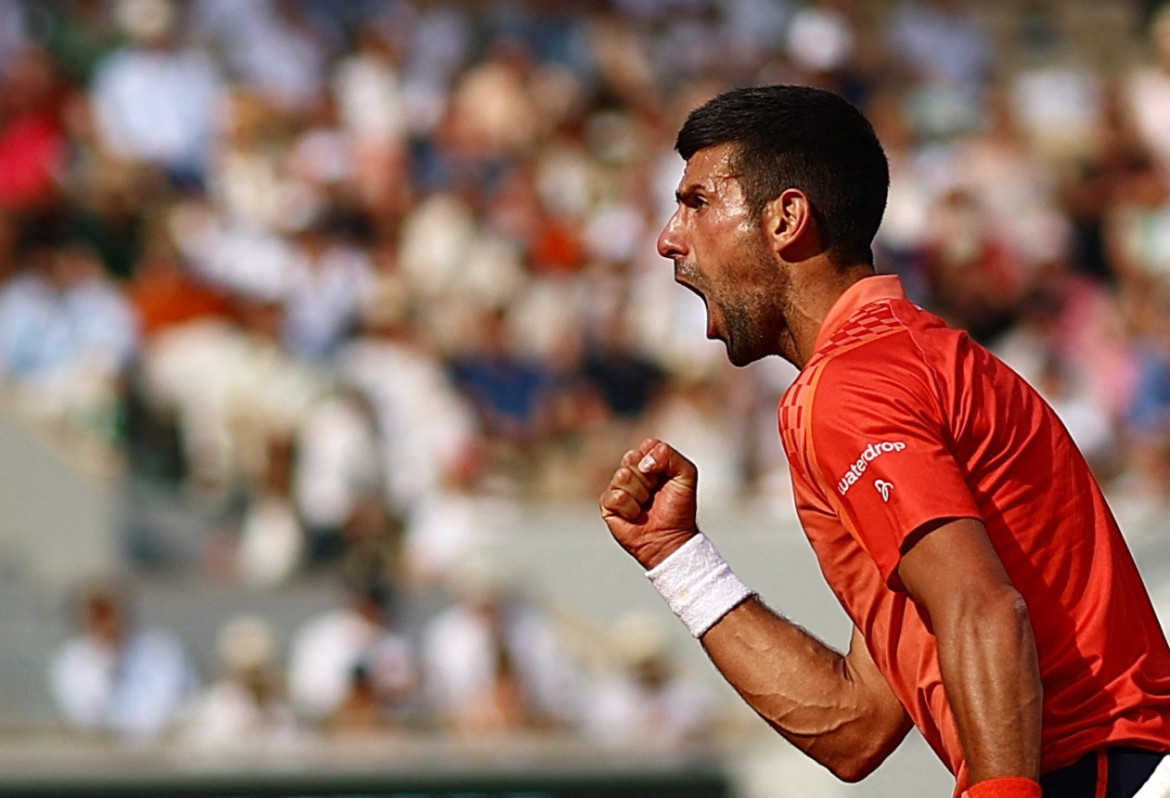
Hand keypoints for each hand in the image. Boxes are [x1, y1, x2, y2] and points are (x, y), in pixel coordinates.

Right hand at [599, 438, 699, 568]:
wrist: (671, 539)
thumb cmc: (679, 508)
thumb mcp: (686, 475)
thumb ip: (670, 456)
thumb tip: (643, 462)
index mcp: (649, 461)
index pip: (647, 446)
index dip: (658, 461)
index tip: (666, 477)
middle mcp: (631, 472)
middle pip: (630, 458)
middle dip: (648, 478)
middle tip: (656, 492)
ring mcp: (618, 488)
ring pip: (622, 476)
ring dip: (640, 494)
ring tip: (646, 505)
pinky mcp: (608, 505)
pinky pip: (615, 496)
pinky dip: (630, 509)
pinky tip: (636, 515)